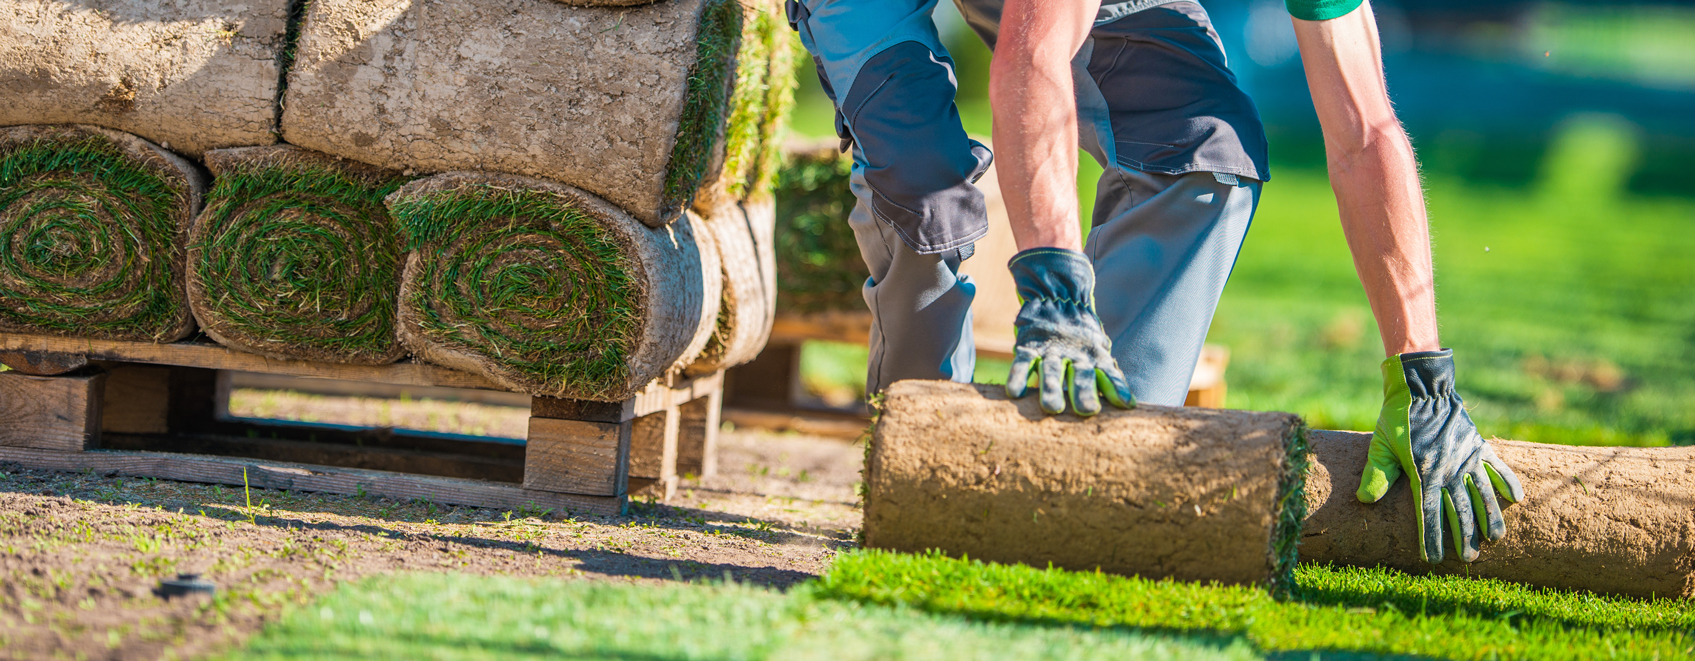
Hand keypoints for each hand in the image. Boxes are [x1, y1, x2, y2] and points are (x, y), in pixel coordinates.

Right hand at [1004, 248, 1133, 415]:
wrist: (1057, 295)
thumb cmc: (1081, 335)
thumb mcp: (1098, 348)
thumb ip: (1107, 373)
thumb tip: (1129, 404)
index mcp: (1094, 356)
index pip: (1108, 374)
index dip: (1117, 388)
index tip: (1127, 404)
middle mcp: (1074, 354)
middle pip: (1080, 376)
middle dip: (1084, 392)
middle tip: (1089, 410)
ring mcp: (1050, 350)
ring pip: (1052, 371)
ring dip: (1052, 389)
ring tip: (1052, 408)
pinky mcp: (1029, 346)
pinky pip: (1022, 362)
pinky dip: (1018, 376)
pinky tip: (1015, 392)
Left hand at [1358, 349, 1523, 562]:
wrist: (1422, 388)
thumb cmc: (1397, 418)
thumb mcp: (1381, 446)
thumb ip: (1376, 473)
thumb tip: (1365, 501)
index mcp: (1423, 472)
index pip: (1428, 513)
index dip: (1430, 537)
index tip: (1431, 558)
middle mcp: (1449, 469)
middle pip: (1459, 510)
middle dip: (1464, 537)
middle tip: (1469, 560)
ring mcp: (1467, 457)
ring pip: (1482, 494)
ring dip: (1490, 517)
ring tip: (1496, 539)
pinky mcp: (1478, 445)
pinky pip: (1497, 466)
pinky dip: (1508, 481)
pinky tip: (1517, 498)